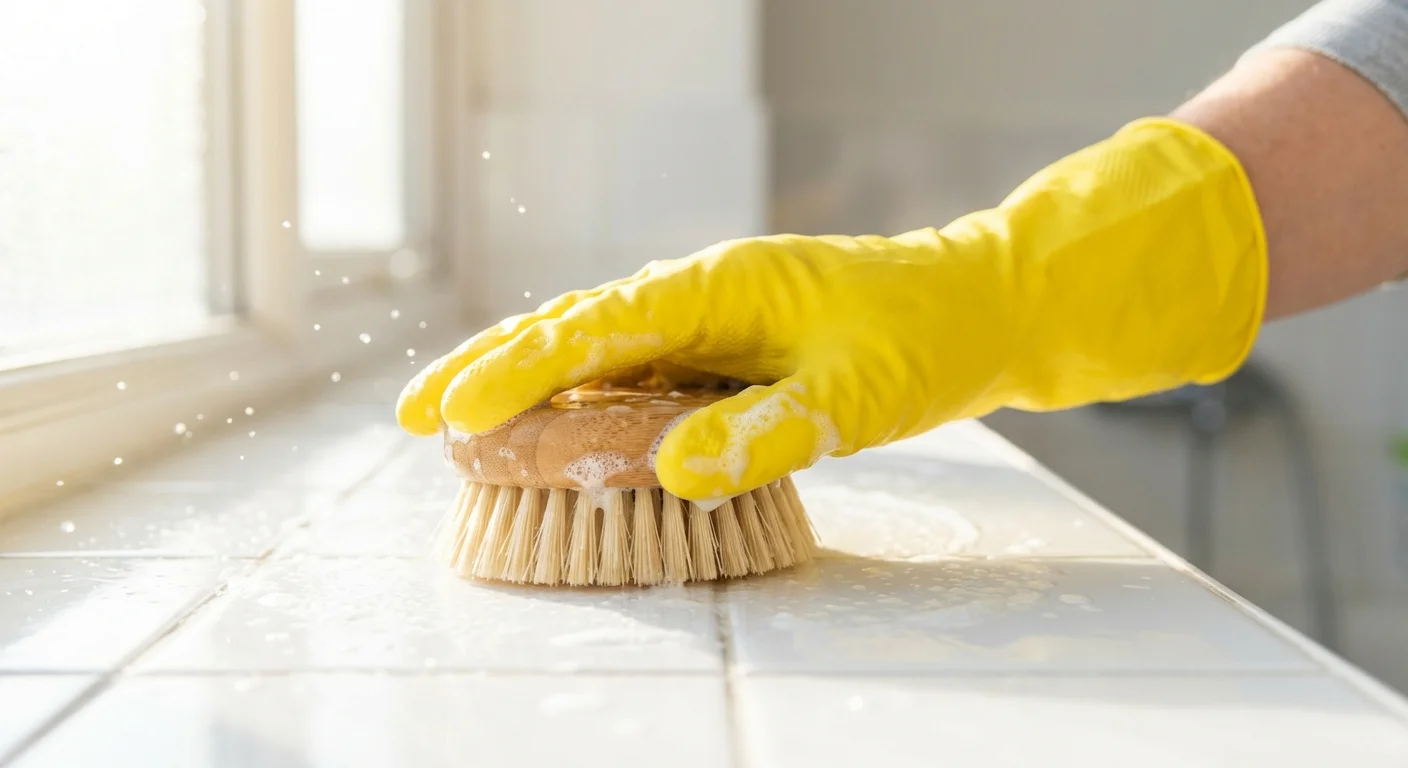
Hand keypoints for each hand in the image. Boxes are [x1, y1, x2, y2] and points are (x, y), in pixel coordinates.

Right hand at [398, 117, 1266, 500]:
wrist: (978, 312)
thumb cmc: (924, 340)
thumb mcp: (859, 395)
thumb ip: (769, 430)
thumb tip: (674, 470)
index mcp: (722, 286)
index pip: (599, 325)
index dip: (519, 368)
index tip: (451, 410)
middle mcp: (701, 296)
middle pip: (573, 328)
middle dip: (491, 367)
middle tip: (413, 414)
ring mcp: (709, 323)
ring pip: (596, 352)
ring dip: (527, 385)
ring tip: (456, 424)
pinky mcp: (723, 352)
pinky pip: (636, 377)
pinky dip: (583, 404)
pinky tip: (551, 432)